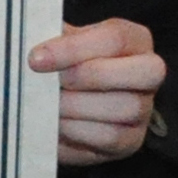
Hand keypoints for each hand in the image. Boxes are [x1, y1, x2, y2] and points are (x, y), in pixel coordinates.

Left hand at [35, 18, 164, 165]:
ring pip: (126, 108)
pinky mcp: (130, 140)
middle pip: (145, 72)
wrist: (57, 100)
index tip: (36, 59)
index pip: (116, 37)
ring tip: (46, 104)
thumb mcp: (56, 43)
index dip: (74, 48)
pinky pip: (110, 138)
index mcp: (133, 40)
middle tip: (53, 83)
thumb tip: (29, 43)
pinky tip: (54, 124)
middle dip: (90, 76)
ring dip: (77, 107)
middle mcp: (148, 72)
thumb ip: (49, 38)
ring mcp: (143, 109)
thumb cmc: (58, 63)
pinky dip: (76, 132)